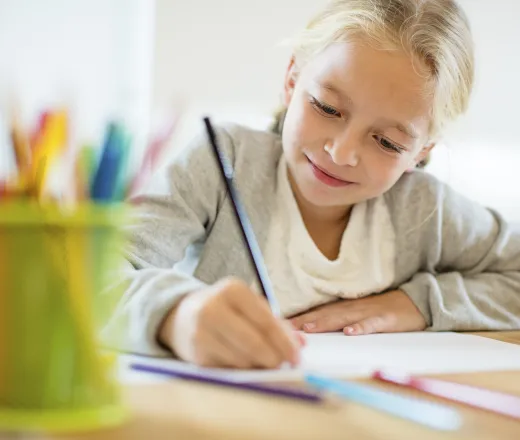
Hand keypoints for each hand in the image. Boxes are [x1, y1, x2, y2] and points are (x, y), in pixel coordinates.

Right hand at [159, 277, 301, 368]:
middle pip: (254, 342)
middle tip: (284, 364)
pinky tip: (244, 363)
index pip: (265, 321)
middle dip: (274, 358)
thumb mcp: (249, 305)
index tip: (296, 357)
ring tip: (263, 361)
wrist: (183, 316)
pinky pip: (229, 369)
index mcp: (232, 290)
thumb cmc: (226, 309)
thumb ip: (276, 322)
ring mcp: (202, 332)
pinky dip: (242, 370)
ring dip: (259, 366)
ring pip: (242, 359)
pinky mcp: (196, 355)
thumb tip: (301, 343)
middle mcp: (213, 308)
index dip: (284, 342)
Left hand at [290, 290, 425, 334]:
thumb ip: (338, 317)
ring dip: (325, 322)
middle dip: (304, 321)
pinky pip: (372, 323)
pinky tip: (350, 332)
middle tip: (285, 328)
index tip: (280, 324)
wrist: (416, 300)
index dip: (299, 317)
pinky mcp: (385, 319)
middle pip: (325, 314)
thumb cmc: (384, 308)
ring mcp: (368, 312)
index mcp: (345, 307)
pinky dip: (360, 327)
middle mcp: (352, 307)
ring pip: (343, 317)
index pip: (318, 312)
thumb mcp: (358, 311)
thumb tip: (314, 326)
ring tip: (310, 328)